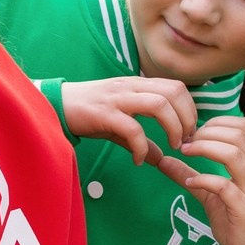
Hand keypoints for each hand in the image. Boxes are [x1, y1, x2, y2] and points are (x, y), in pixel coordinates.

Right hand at [60, 76, 199, 165]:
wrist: (54, 105)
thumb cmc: (88, 113)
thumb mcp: (118, 123)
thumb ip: (140, 140)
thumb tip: (160, 160)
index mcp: (137, 85)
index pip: (176, 87)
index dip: (190, 109)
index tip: (189, 131)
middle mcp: (131, 87)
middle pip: (174, 92)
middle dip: (187, 119)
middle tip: (185, 141)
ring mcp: (118, 98)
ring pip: (159, 105)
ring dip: (173, 128)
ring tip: (172, 147)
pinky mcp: (104, 114)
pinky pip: (132, 128)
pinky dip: (141, 147)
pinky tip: (139, 160)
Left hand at [154, 116, 244, 244]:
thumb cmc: (233, 223)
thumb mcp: (208, 194)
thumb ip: (189, 175)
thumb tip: (162, 159)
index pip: (243, 126)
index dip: (216, 123)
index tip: (193, 133)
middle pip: (239, 134)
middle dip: (207, 133)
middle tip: (185, 142)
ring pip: (234, 154)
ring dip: (205, 148)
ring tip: (184, 153)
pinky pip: (224, 186)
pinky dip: (203, 180)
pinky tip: (190, 184)